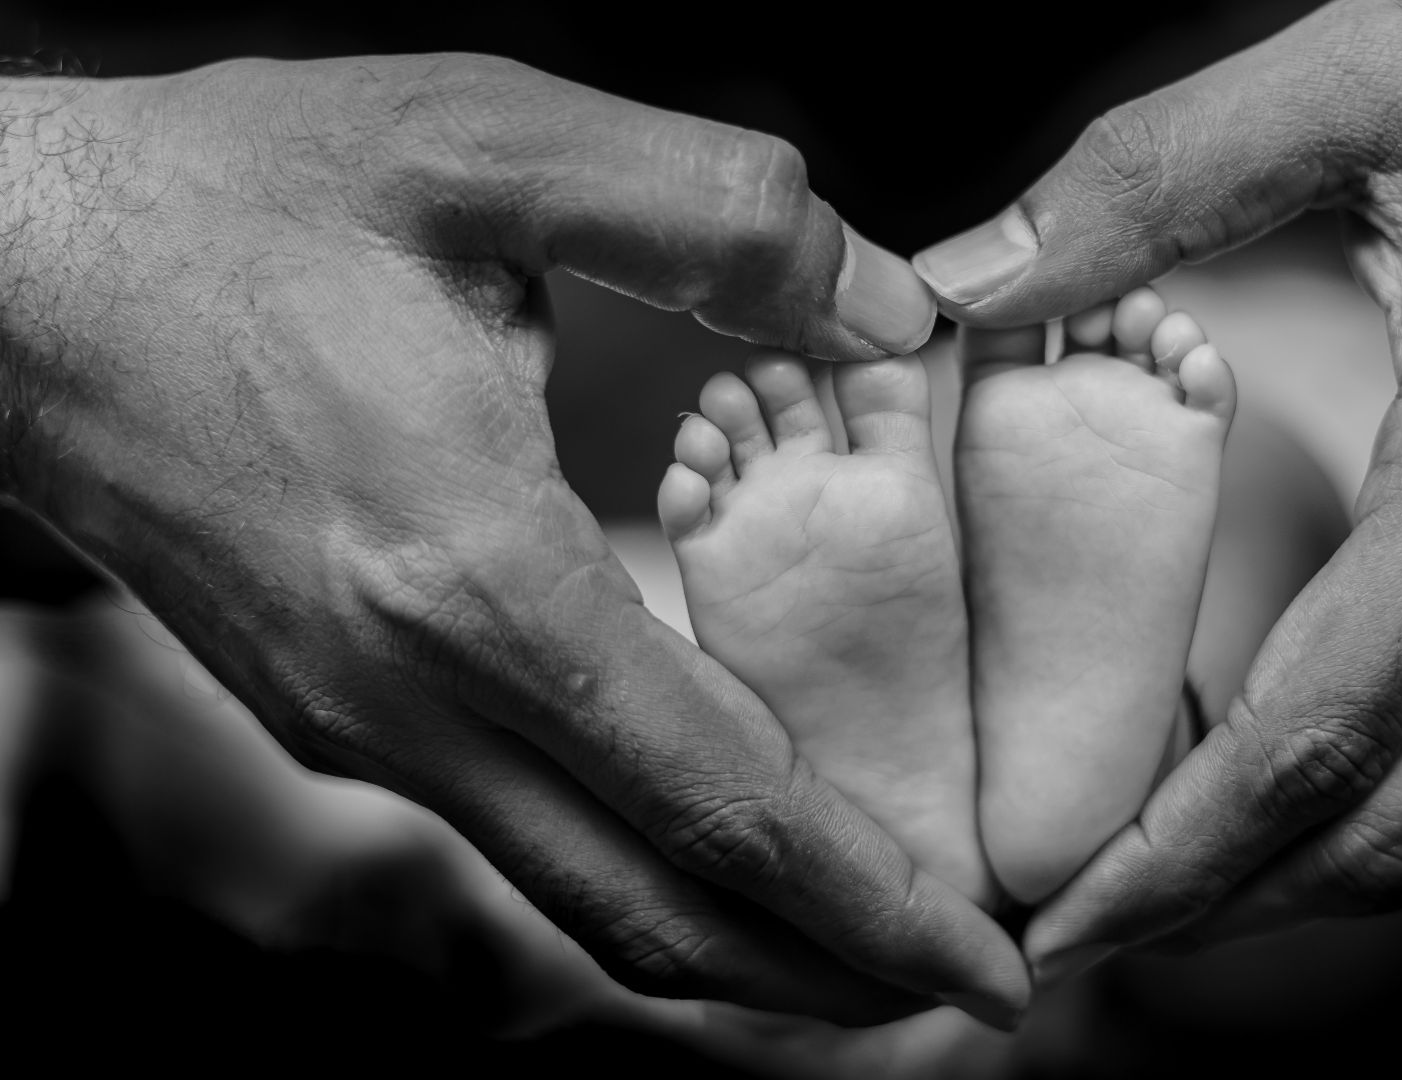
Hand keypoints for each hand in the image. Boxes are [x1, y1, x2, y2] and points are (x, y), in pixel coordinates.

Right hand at [0, 55, 1024, 1025]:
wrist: (8, 272)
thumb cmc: (236, 195)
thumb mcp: (484, 143)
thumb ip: (712, 213)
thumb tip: (892, 305)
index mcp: (471, 574)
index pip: (716, 798)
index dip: (871, 897)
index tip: (990, 966)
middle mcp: (407, 695)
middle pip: (653, 908)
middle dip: (827, 974)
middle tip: (971, 998)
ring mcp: (354, 722)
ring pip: (579, 893)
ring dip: (737, 942)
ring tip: (865, 948)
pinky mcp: (329, 707)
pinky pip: (517, 831)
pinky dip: (643, 868)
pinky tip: (713, 833)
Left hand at [913, 0, 1401, 975]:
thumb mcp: (1366, 70)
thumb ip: (1152, 177)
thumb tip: (969, 277)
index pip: (1317, 742)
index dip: (1171, 859)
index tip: (1052, 920)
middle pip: (1391, 828)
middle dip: (1218, 912)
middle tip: (1066, 938)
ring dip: (1291, 864)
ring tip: (1143, 869)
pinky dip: (1360, 778)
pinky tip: (1259, 741)